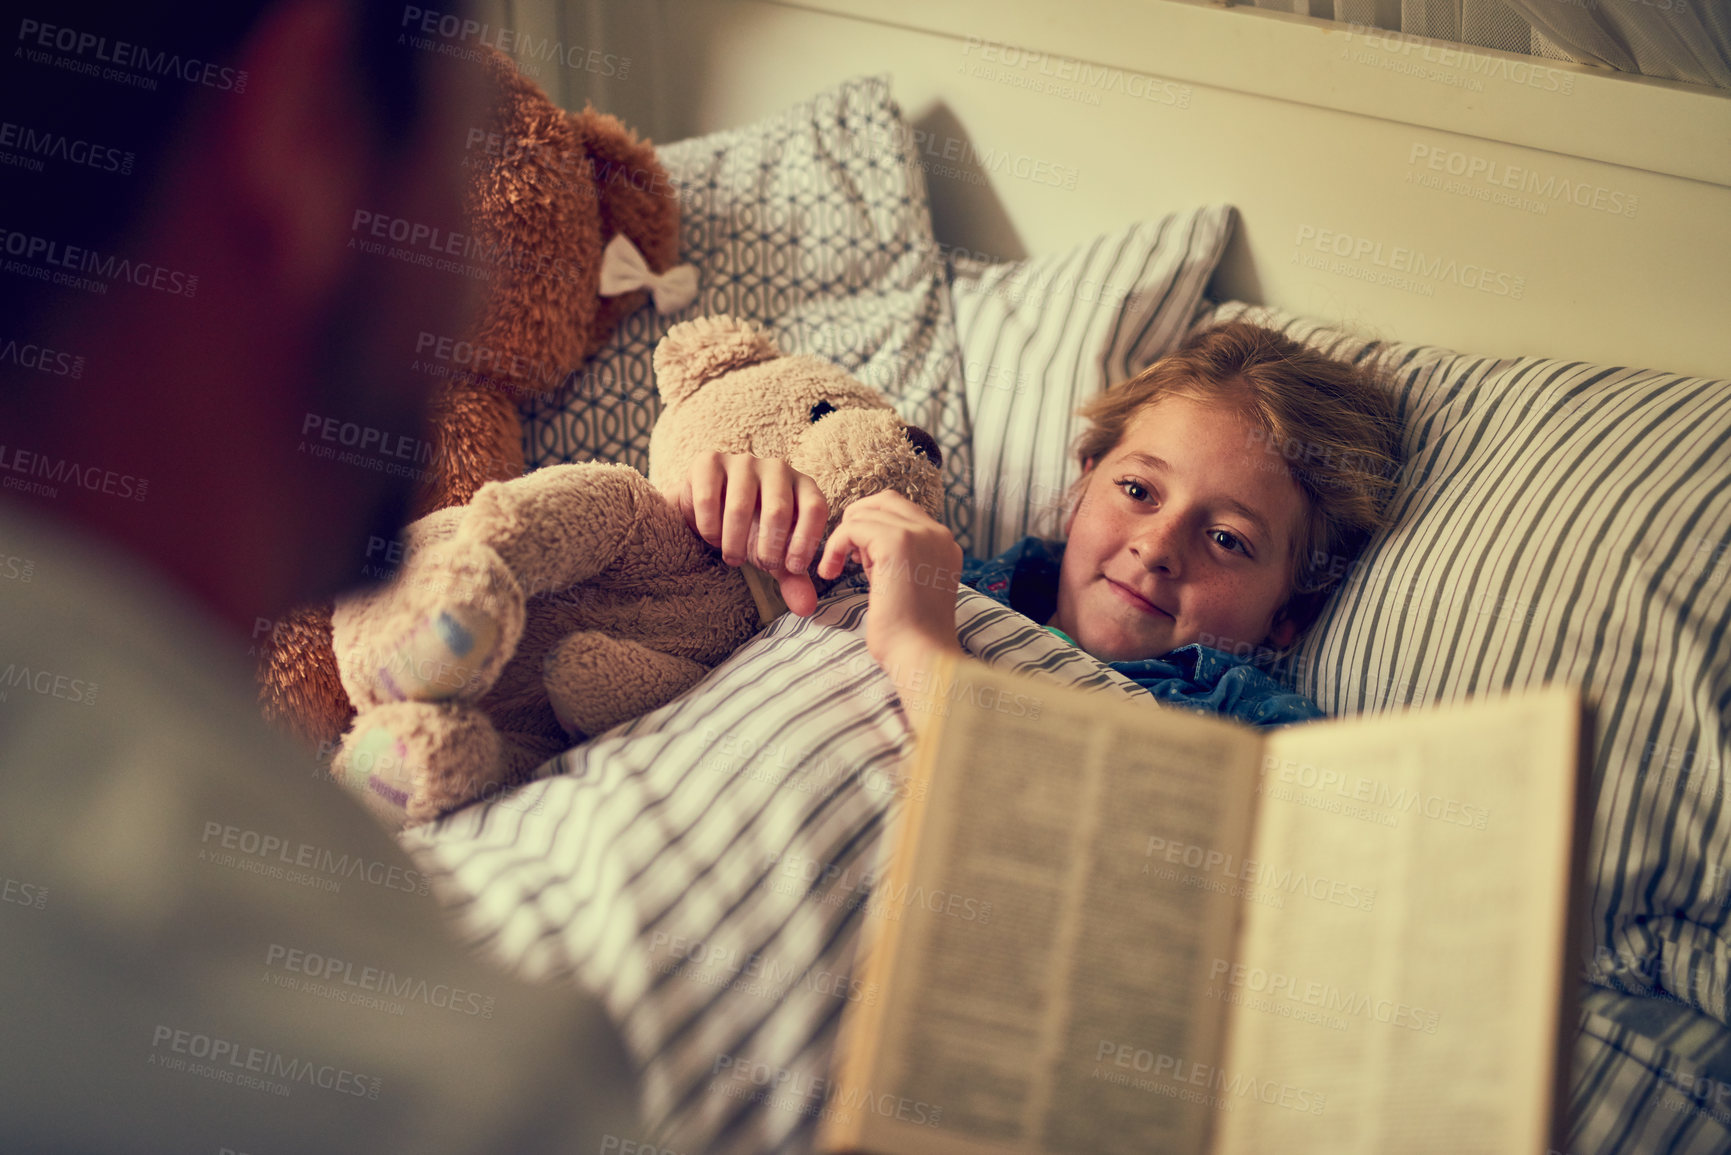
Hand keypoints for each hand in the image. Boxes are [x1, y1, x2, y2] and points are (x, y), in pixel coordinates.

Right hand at [667, 451, 828, 615]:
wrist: (710, 509)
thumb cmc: (753, 531)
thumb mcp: (776, 554)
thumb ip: (792, 577)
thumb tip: (807, 608)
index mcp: (803, 485)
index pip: (815, 508)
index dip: (806, 541)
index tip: (792, 568)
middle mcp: (777, 468)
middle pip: (778, 510)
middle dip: (767, 547)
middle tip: (757, 565)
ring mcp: (743, 461)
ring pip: (740, 507)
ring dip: (735, 542)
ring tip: (733, 556)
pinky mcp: (709, 462)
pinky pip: (708, 499)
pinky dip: (710, 528)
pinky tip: (712, 536)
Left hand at [815, 491, 964, 683]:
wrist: (922, 657)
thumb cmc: (910, 636)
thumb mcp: (910, 588)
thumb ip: (899, 561)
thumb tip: (867, 548)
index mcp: (944, 543)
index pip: (902, 511)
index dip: (873, 527)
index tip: (859, 558)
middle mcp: (937, 533)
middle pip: (885, 501)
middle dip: (856, 522)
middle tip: (843, 554)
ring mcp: (920, 535)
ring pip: (866, 512)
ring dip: (844, 537)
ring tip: (839, 568)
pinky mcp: (897, 543)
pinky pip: (852, 527)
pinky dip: (835, 546)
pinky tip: (832, 571)